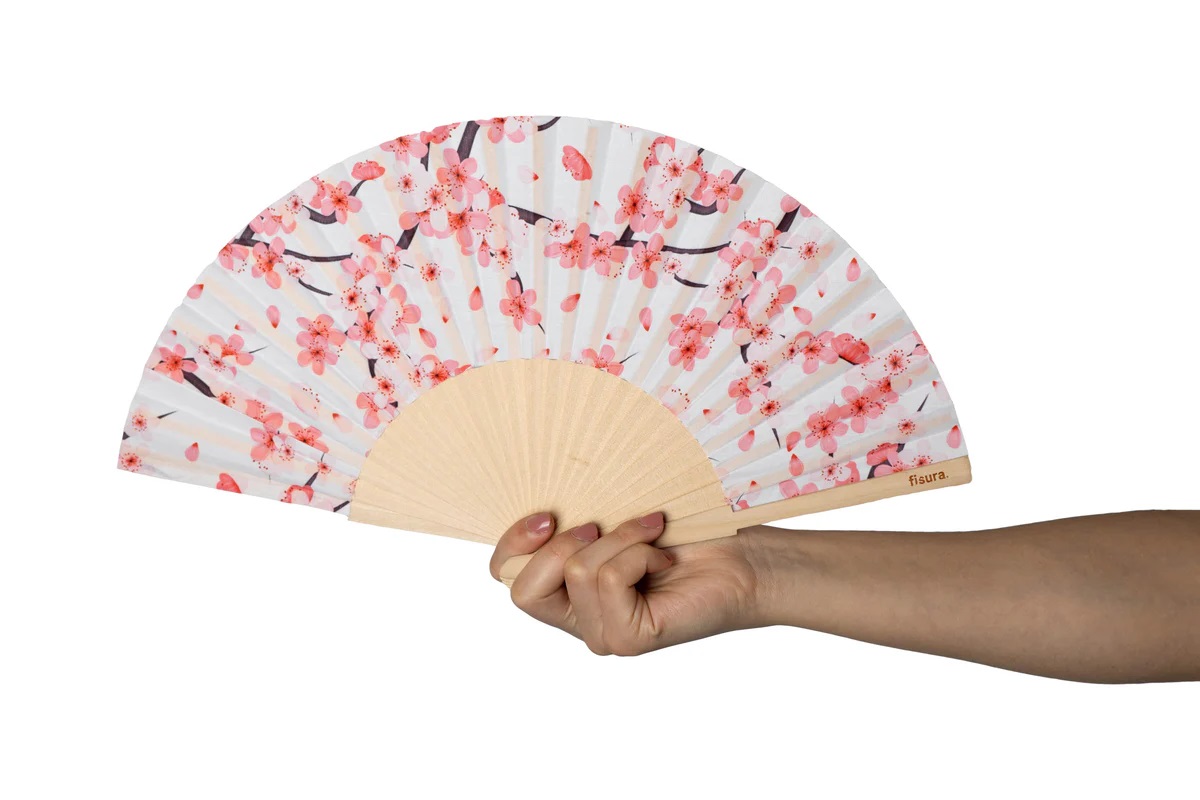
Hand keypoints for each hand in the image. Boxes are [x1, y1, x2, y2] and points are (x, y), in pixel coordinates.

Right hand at [489, 511, 765, 654]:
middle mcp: (578, 620)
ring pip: (576, 571)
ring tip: (652, 537)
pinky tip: (664, 558)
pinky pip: (609, 579)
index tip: (546, 514)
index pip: (504, 576)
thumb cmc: (684, 534)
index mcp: (564, 589)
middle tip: (599, 525)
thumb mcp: (614, 518)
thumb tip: (541, 503)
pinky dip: (638, 552)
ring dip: (619, 538)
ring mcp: (602, 635)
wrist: (741, 558)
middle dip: (559, 544)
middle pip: (523, 588)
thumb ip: (574, 521)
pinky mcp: (629, 638)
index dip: (512, 543)